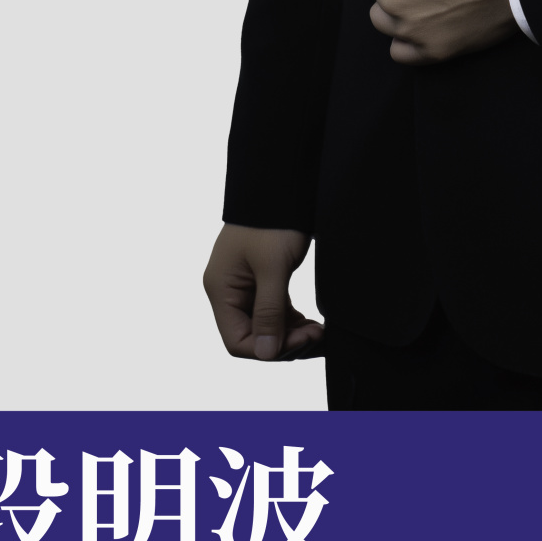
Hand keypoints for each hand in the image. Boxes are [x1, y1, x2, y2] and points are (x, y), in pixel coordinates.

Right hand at [203, 224, 324, 359]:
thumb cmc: (272, 223)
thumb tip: (267, 354)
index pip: (237, 341)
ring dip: (292, 335)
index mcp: (222, 290)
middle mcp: (229, 293)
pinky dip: (293, 323)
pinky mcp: (262, 282)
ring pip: (266, 328)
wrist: (281, 187)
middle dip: (285, 343)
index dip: (268, 349)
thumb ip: (269, 312)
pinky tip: (313, 324)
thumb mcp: (273, 268)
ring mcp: (245, 288)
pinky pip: (275, 313)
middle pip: (253, 337)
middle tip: (317, 335)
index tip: (302, 340)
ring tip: (319, 332)